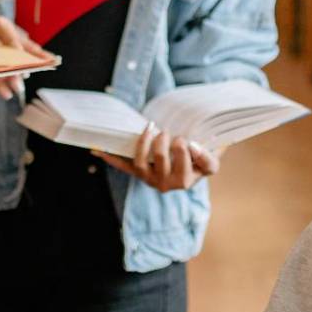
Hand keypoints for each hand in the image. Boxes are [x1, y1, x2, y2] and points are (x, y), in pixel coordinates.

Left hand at [98, 125, 219, 191]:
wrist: (181, 170)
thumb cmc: (197, 160)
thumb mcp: (211, 159)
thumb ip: (214, 153)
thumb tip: (209, 142)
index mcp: (191, 178)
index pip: (196, 166)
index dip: (194, 153)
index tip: (190, 142)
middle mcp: (171, 183)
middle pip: (165, 159)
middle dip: (167, 142)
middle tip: (170, 133)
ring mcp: (152, 178)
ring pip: (143, 161)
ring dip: (145, 142)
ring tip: (152, 128)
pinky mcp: (138, 173)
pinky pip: (124, 165)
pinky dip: (110, 157)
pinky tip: (97, 150)